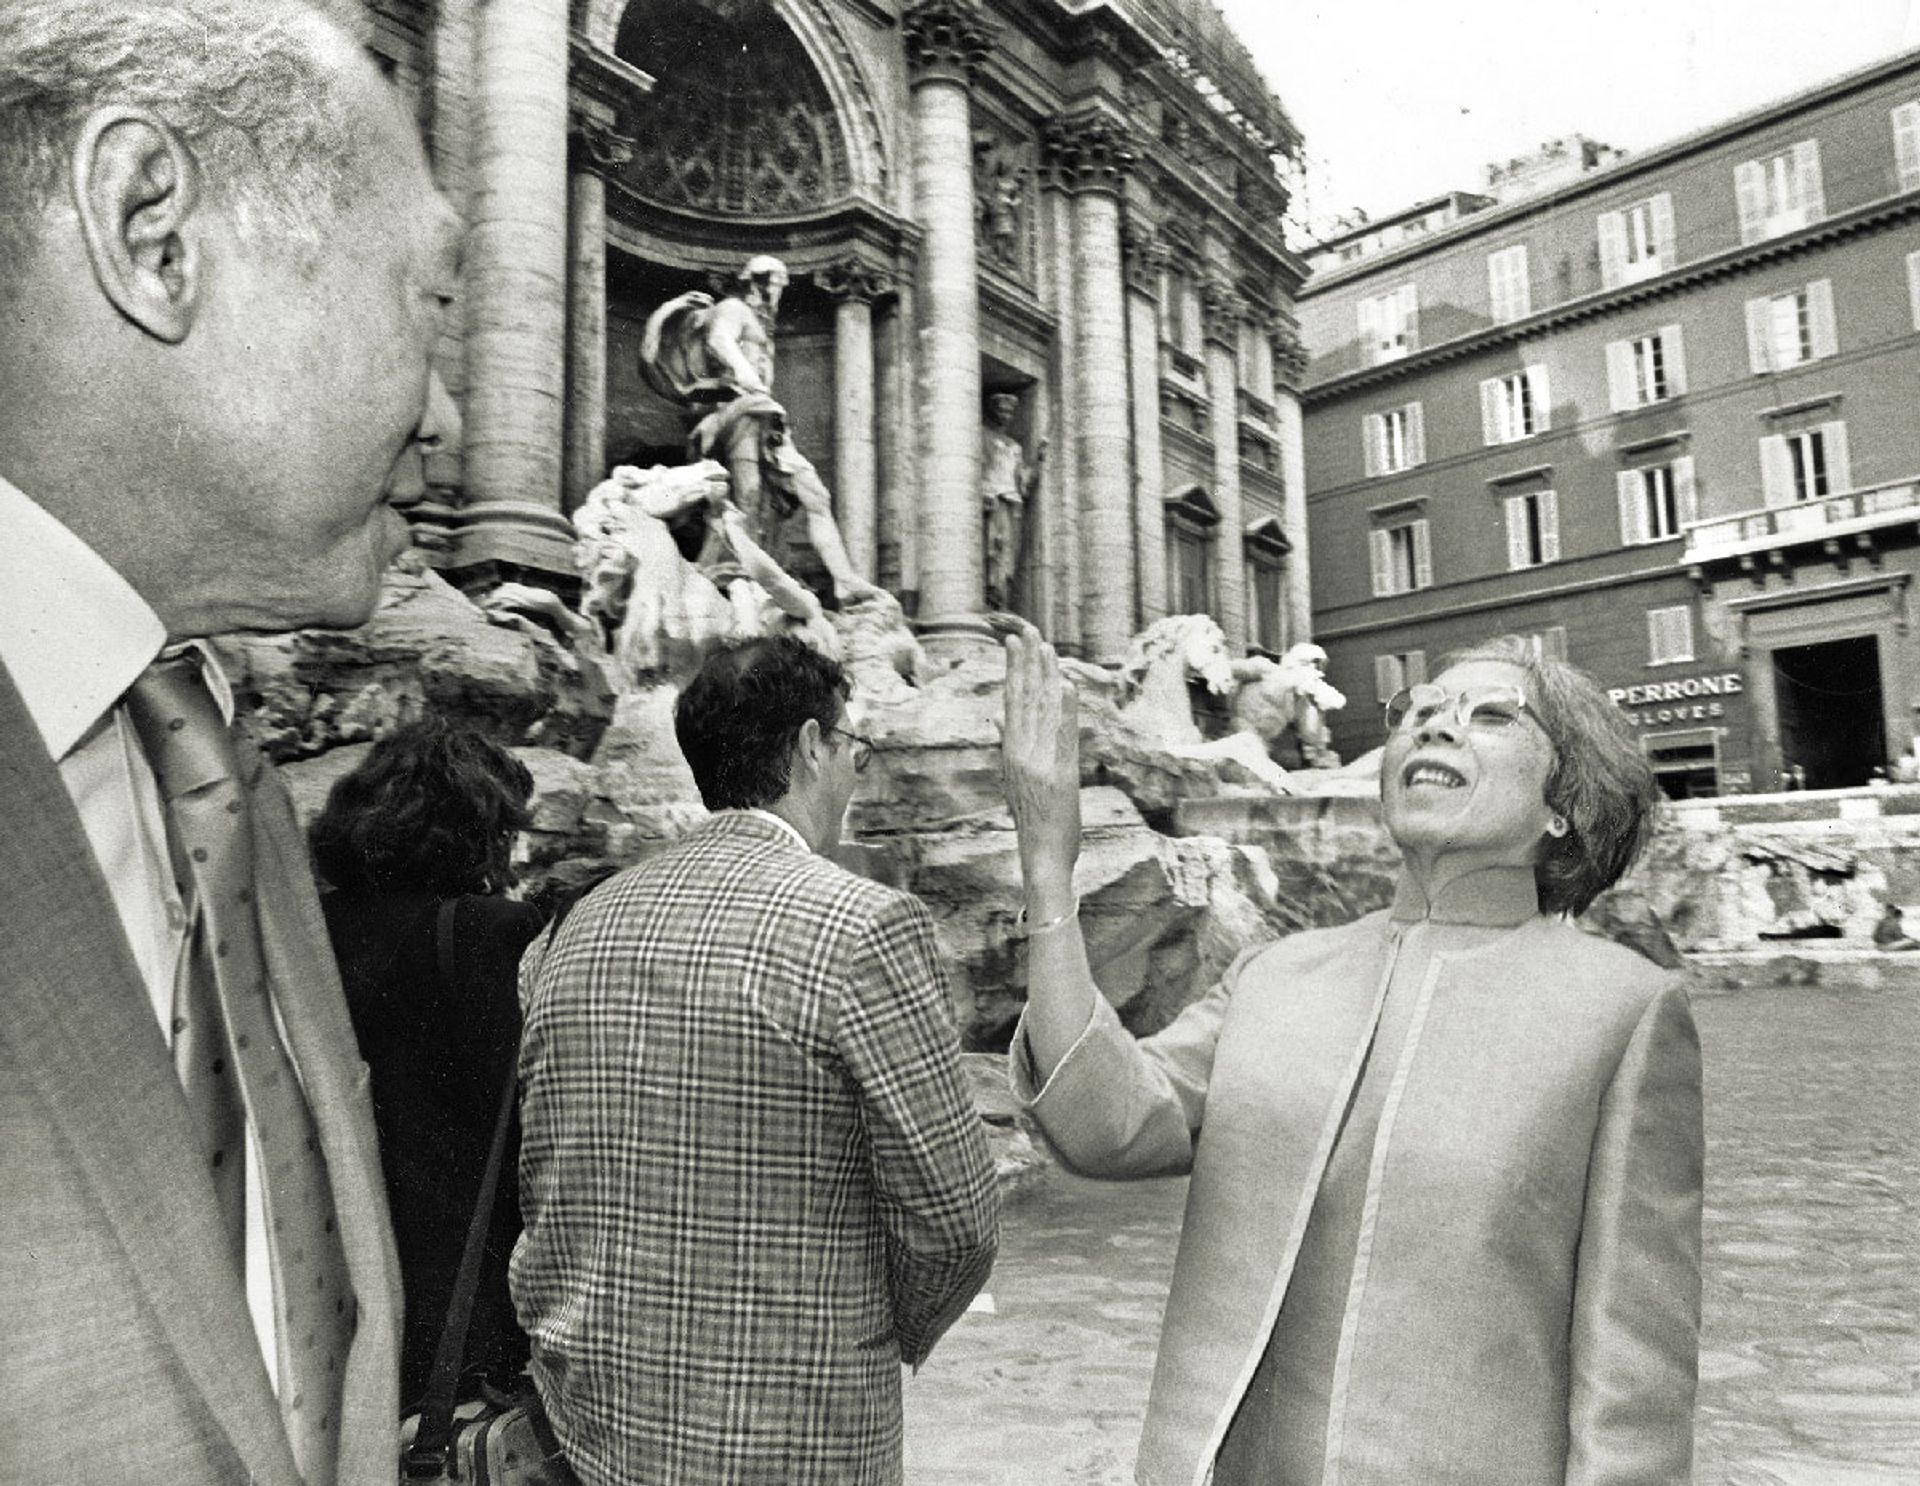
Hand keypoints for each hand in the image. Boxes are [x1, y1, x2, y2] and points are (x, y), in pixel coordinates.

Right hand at [1001, 625, 1080, 896]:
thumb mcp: (1014, 780)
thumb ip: (1007, 745)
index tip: (1016, 642)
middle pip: (1023, 698)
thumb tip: (996, 717)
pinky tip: (1067, 685)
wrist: (1041, 856)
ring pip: (1042, 710)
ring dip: (1045, 676)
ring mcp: (1039, 762)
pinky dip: (1066, 709)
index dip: (1014, 669)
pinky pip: (1064, 735)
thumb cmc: (1032, 821)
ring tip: (1047, 647)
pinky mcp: (1060, 774)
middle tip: (1028, 630)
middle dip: (1027, 662)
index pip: (1011, 701)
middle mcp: (1021, 752)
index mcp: (1011, 752)